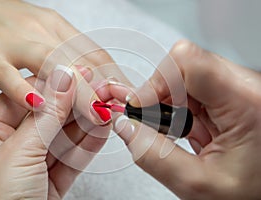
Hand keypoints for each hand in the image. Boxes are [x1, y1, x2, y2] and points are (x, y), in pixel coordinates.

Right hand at [0, 0, 130, 120]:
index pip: (95, 54)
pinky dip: (23, 89)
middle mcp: (41, 32)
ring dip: (77, 92)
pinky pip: (7, 74)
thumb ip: (65, 55)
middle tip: (122, 109)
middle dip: (105, 87)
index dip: (115, 77)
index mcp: (56, 28)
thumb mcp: (41, 34)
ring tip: (97, 113)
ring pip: (53, 65)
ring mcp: (14, 44)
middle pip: (81, 61)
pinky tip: (39, 106)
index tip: (128, 97)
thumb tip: (90, 79)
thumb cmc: (3, 27)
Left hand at [0, 66, 108, 199]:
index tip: (78, 73)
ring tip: (107, 106)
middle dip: (77, 103)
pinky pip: (72, 156)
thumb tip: (63, 80)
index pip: (26, 98)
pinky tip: (102, 128)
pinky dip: (89, 143)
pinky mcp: (51, 179)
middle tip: (100, 89)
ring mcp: (33, 163)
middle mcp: (10, 146)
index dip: (54, 84)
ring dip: (88, 122)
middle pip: (50, 116)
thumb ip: (47, 116)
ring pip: (65, 136)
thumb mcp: (20, 153)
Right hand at [112, 40, 260, 198]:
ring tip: (181, 133)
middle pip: (184, 65)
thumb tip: (126, 127)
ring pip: (186, 76)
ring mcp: (239, 88)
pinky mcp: (231, 94)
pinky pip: (194, 89)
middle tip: (157, 125)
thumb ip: (153, 155)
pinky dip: (182, 109)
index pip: (188, 61)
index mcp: (246, 103)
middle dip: (161, 95)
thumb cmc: (253, 195)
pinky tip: (190, 130)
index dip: (156, 81)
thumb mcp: (198, 185)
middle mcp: (246, 87)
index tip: (141, 106)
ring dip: (172, 105)